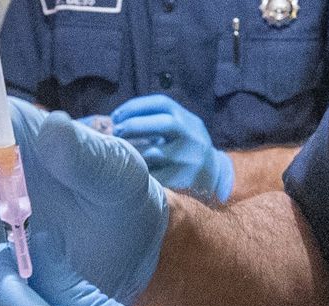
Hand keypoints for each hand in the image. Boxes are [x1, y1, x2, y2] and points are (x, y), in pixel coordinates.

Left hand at [111, 94, 233, 202]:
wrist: (213, 173)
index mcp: (188, 119)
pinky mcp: (182, 179)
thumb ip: (156, 120)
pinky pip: (154, 174)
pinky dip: (139, 170)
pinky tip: (130, 169)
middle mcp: (191, 136)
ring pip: (155, 152)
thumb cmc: (185, 146)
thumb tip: (117, 119)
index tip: (116, 116)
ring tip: (120, 151)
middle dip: (134, 125)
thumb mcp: (180, 127)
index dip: (135, 107)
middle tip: (116, 131)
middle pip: (163, 124)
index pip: (162, 103)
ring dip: (132, 150)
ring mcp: (188, 158)